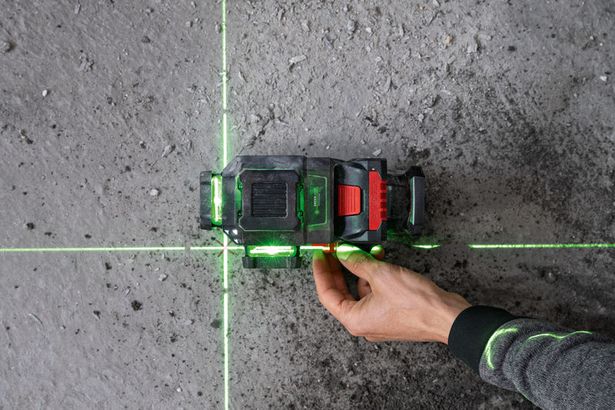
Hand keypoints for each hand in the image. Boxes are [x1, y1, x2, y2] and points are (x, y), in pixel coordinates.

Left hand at [312, 248, 470, 343]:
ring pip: (360, 291)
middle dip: (338, 270)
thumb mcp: (381, 275)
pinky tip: (379, 261)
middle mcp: (364, 323)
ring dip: (360, 270)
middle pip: (341, 293)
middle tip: (333, 252)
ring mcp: (378, 319)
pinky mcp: (391, 313)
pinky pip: (374, 293)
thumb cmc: (416, 305)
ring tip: (363, 251)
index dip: (321, 272)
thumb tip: (343, 254)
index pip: (326, 295)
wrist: (446, 316)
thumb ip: (357, 262)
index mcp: (354, 320)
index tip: (319, 256)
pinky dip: (374, 277)